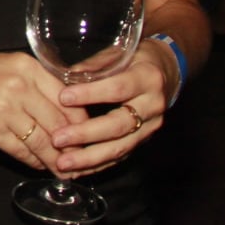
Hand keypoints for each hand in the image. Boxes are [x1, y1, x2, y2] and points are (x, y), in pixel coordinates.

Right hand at [0, 52, 88, 175]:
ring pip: (44, 142)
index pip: (70, 100)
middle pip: (61, 123)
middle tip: (83, 160)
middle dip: (74, 146)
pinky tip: (38, 164)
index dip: (83, 123)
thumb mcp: (7, 68)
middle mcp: (19, 85)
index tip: (88, 136)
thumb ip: (37, 85)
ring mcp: (4, 107)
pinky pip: (22, 151)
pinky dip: (33, 161)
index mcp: (28, 67)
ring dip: (56, 160)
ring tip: (65, 169)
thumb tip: (68, 116)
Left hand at [49, 40, 172, 175]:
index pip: (118, 89)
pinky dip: (98, 164)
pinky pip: (122, 155)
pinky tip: (77, 170)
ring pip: (122, 146)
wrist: (167, 72)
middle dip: (86, 134)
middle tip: (58, 140)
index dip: (91, 94)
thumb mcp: (118, 54)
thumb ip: (92, 66)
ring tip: (63, 163)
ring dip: (90, 158)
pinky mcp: (144, 139)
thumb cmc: (135, 59)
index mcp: (147, 78)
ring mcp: (150, 126)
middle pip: (119, 124)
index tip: (63, 98)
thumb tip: (62, 76)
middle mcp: (152, 105)